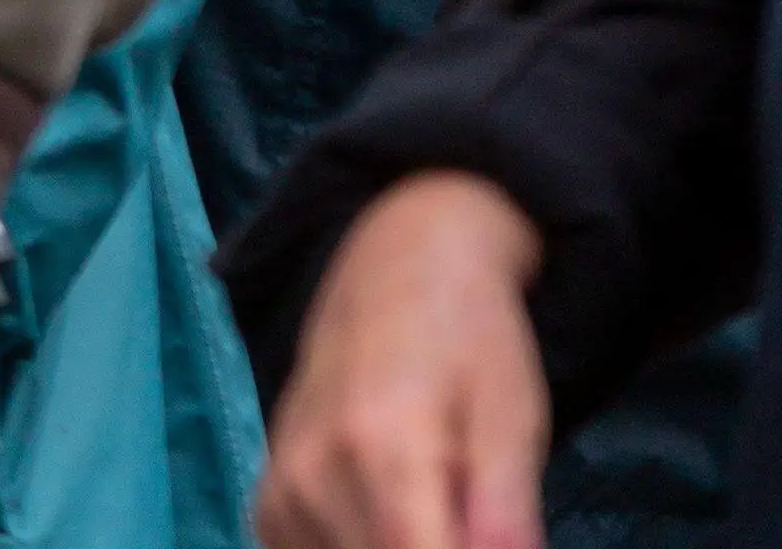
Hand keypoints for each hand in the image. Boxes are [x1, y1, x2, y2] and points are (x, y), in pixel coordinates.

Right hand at [257, 173, 549, 548]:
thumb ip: (507, 517)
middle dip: (435, 546)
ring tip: (428, 501)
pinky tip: (386, 508)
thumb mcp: (513, 417)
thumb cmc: (471, 337)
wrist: (396, 262)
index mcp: (382, 448)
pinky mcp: (268, 505)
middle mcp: (313, 475)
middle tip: (461, 506)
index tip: (478, 532)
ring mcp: (281, 491)